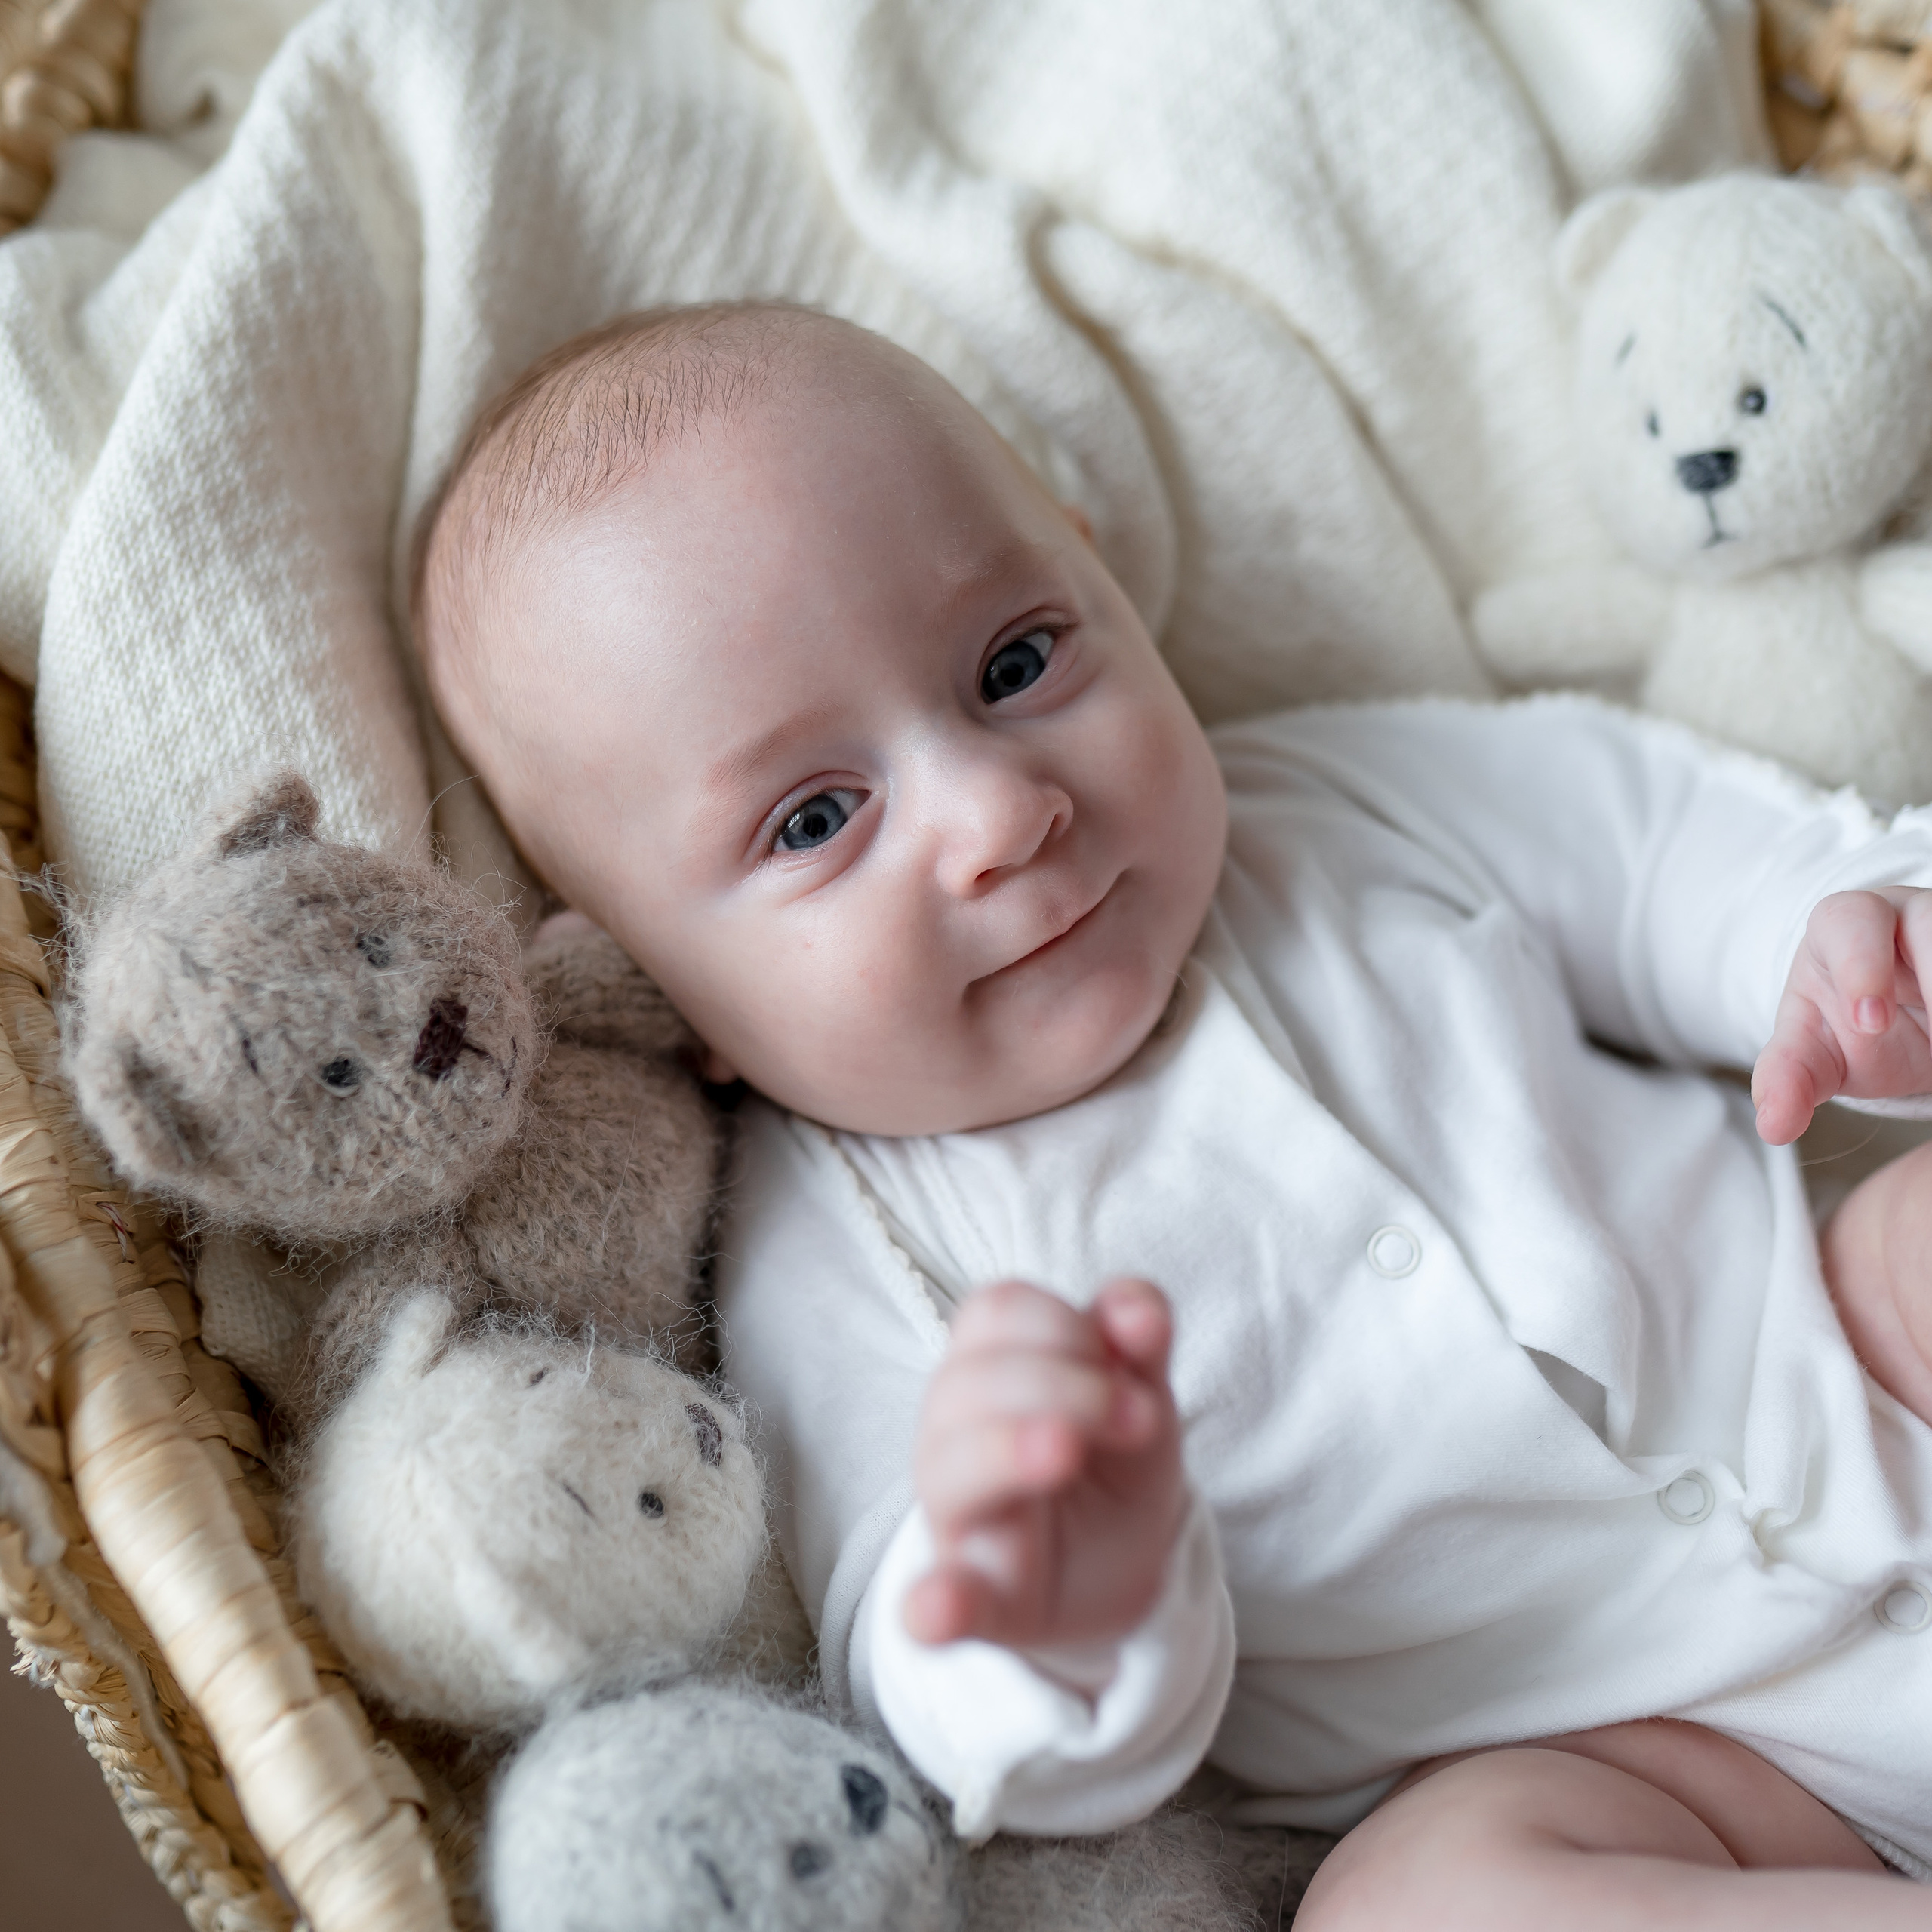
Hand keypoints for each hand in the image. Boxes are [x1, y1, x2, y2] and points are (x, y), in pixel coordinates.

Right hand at [904, 1277, 1184, 1651]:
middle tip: (1136, 1418)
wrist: (1113, 1579)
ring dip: (1007, 1449)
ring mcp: (959, 1519)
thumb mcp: (1139, 1403)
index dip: (1063, 1325)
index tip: (1134, 1366)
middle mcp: (957, 1436)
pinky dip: (935, 1604)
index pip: (997, 1315)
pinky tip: (939, 1609)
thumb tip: (1139, 1308)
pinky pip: (937, 1600)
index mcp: (994, 1374)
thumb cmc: (1110, 1472)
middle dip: (1058, 1384)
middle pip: (967, 1382)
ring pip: (947, 1465)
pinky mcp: (973, 1600)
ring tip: (1067, 1453)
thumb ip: (1139, 1350)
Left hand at [1752, 889, 1931, 1144]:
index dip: (1861, 968)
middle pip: (1930, 924)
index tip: (1870, 1024)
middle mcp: (1908, 914)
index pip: (1849, 922)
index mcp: (1844, 925)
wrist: (1899, 1023)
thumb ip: (1788, 1080)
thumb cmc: (1847, 1023)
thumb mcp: (1814, 1053)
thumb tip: (1773, 1126)